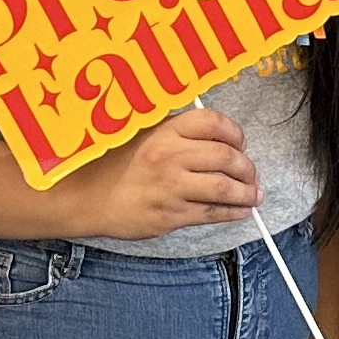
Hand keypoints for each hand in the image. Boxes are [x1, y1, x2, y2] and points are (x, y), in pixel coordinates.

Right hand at [56, 111, 262, 241]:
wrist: (85, 197)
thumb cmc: (113, 165)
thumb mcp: (141, 134)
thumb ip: (175, 132)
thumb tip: (216, 137)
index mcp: (164, 131)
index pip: (214, 123)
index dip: (235, 134)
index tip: (241, 143)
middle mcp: (170, 156)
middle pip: (227, 157)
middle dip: (247, 167)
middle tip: (251, 173)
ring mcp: (171, 187)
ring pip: (224, 188)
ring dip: (246, 192)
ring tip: (253, 194)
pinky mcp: (170, 215)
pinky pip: (211, 213)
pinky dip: (233, 212)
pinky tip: (241, 210)